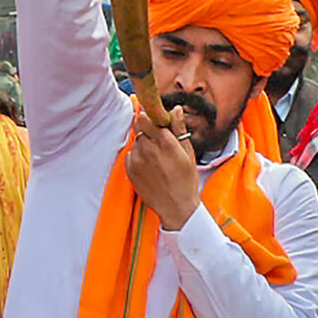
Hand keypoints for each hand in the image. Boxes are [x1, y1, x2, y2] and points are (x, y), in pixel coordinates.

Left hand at [124, 105, 202, 228]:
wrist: (176, 207)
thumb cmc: (186, 181)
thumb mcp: (188, 153)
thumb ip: (179, 129)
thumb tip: (176, 109)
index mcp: (165, 142)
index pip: (147, 117)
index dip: (150, 117)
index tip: (155, 120)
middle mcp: (149, 149)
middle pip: (139, 127)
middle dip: (147, 130)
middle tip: (158, 141)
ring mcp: (137, 160)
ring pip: (136, 141)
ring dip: (143, 144)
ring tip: (156, 158)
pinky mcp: (130, 170)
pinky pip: (130, 155)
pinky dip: (137, 157)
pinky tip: (150, 167)